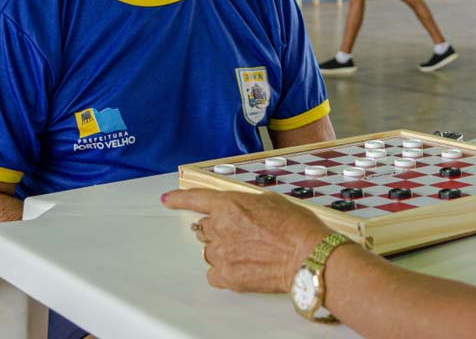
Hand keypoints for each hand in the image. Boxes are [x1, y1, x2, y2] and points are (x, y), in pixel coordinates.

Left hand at [162, 189, 330, 293]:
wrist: (307, 255)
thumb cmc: (296, 228)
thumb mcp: (272, 201)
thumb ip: (247, 204)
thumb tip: (241, 210)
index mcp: (230, 204)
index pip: (196, 199)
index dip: (179, 199)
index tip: (168, 199)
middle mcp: (220, 228)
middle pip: (205, 228)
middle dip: (219, 229)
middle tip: (243, 234)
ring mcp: (221, 254)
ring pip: (210, 251)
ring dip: (224, 250)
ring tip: (251, 252)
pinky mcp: (226, 276)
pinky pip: (214, 273)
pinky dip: (225, 271)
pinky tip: (244, 266)